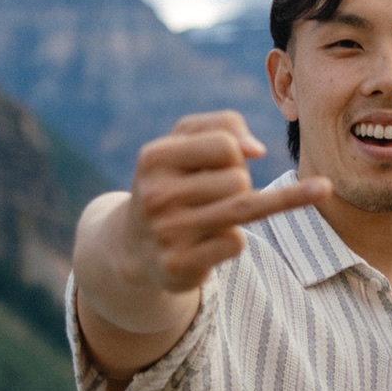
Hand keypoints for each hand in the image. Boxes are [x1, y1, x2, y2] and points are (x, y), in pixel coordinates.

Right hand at [121, 111, 329, 292]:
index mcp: (154, 158)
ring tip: (215, 215)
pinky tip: (207, 243)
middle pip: (239, 180)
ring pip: (242, 209)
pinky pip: (235, 242)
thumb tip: (257, 150)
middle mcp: (156, 194)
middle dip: (238, 187)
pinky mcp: (179, 264)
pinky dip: (232, 241)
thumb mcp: (186, 143)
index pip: (227, 146)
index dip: (235, 156)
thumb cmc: (172, 185)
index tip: (220, 168)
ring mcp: (166, 231)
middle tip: (213, 198)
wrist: (134, 247)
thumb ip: (226, 126)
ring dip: (241, 211)